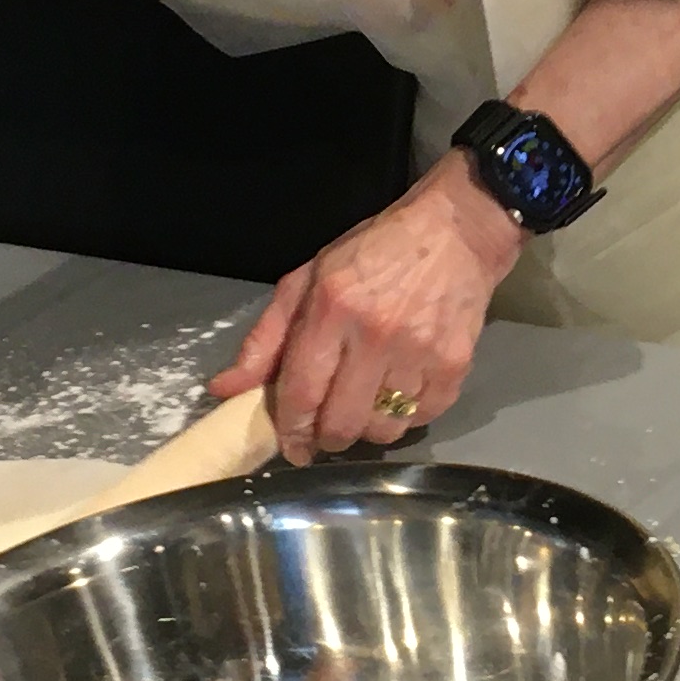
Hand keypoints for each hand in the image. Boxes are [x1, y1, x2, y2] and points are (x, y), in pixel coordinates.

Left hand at [214, 154, 521, 460]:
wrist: (453, 232)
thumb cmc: (372, 254)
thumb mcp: (307, 281)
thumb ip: (265, 339)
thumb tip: (225, 389)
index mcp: (331, 309)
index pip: (302, 392)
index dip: (292, 431)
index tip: (291, 447)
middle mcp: (375, 334)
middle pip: (343, 423)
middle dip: (328, 439)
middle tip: (328, 431)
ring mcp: (419, 352)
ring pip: (385, 429)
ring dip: (369, 430)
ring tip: (366, 407)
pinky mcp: (455, 364)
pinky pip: (423, 418)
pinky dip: (408, 417)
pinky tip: (400, 393)